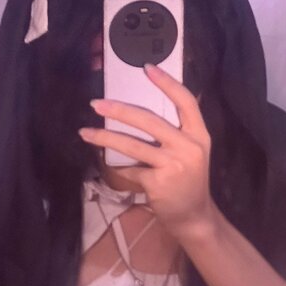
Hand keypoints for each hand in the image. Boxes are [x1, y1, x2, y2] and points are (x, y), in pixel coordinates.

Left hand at [78, 64, 214, 236]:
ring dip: (105, 137)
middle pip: (150, 120)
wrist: (194, 216)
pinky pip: (130, 170)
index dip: (167, 83)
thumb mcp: (192, 152)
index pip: (186, 101)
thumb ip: (177, 132)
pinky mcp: (157, 182)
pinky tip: (111, 167)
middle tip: (96, 103)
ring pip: (133, 145)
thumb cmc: (189, 180)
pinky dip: (118, 169)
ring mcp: (173, 165)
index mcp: (199, 134)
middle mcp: (188, 146)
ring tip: (86, 132)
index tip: (147, 68)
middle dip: (119, 110)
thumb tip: (143, 111)